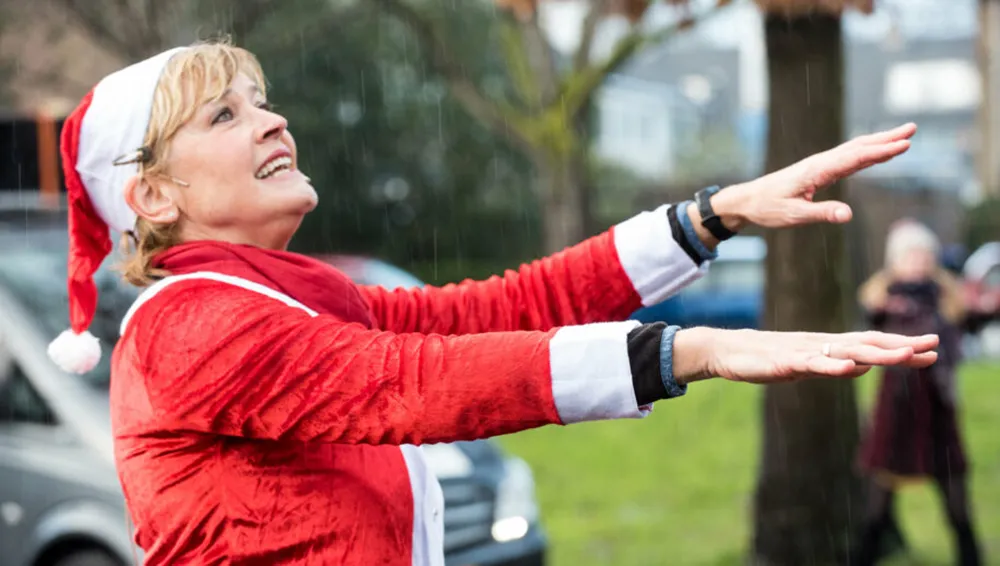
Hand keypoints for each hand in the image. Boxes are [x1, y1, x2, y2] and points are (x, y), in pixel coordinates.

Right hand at [672, 327, 937, 384]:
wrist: (727, 350)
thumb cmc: (766, 357)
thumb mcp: (806, 365)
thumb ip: (834, 365)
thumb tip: (862, 367)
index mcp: (827, 346)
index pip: (871, 344)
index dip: (901, 346)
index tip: (933, 348)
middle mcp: (820, 345)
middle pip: (866, 345)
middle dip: (899, 347)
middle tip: (932, 345)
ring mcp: (803, 352)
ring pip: (844, 353)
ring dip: (875, 354)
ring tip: (903, 357)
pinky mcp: (783, 362)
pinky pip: (810, 364)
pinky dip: (830, 365)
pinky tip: (848, 368)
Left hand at [712, 123, 916, 230]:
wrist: (748, 200)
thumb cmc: (768, 208)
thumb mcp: (794, 215)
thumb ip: (822, 214)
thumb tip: (847, 216)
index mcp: (817, 170)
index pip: (855, 158)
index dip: (881, 152)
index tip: (904, 145)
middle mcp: (820, 163)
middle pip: (859, 147)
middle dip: (886, 138)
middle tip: (912, 129)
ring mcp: (820, 165)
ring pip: (855, 150)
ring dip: (879, 142)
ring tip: (903, 135)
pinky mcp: (819, 170)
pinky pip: (848, 159)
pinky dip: (867, 153)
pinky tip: (879, 152)